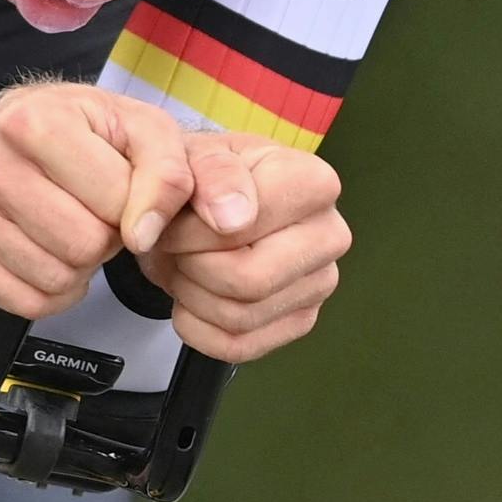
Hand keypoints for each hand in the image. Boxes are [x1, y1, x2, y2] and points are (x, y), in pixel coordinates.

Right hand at [0, 83, 193, 318]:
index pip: (115, 204)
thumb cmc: (88, 130)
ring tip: (75, 226)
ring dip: (81, 265)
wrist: (22, 127)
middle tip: (97, 211)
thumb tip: (143, 236)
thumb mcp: (145, 130)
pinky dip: (53, 293)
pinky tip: (55, 256)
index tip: (119, 185)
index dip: (133, 204)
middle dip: (106, 237)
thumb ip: (167, 175)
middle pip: (81, 246)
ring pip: (52, 278)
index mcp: (33, 122)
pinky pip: (23, 302)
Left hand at [134, 132, 351, 362]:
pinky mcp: (301, 320)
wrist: (198, 205)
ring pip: (240, 317)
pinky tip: (192, 295)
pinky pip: (239, 346)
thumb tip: (231, 218)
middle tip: (173, 245)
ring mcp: (320, 282)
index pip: (243, 230)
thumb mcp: (193, 155)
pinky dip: (198, 328)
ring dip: (190, 295)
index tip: (171, 219)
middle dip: (191, 266)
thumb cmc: (200, 177)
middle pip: (248, 281)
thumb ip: (211, 173)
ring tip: (184, 263)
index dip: (190, 232)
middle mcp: (330, 234)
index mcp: (313, 183)